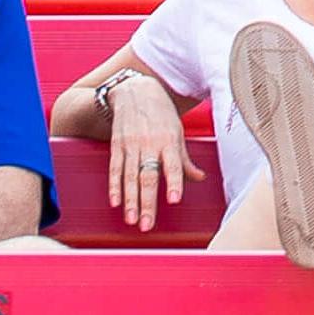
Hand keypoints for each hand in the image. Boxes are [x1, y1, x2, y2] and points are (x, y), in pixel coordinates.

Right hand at [100, 77, 188, 229]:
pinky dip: (114, 186)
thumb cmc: (161, 113)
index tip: (174, 199)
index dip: (174, 182)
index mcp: (169, 140)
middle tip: (147, 225)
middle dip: (147, 202)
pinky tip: (115, 202)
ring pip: (129, 176)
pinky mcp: (116, 145)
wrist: (135, 90)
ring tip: (131, 220)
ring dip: (130, 200)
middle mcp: (149, 143)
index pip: (173, 164)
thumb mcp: (177, 131)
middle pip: (147, 176)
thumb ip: (185, 159)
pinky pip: (114, 168)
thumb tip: (199, 178)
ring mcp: (131, 144)